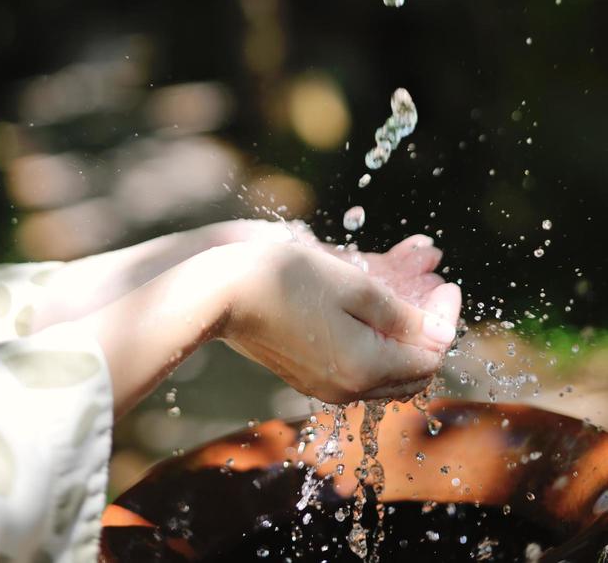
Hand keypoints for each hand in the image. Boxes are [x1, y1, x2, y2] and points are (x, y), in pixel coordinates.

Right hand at [222, 240, 460, 403]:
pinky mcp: (307, 375)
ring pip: (386, 372)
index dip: (445, 318)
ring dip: (404, 336)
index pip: (430, 355)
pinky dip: (376, 342)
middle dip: (428, 331)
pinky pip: (359, 368)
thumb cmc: (289, 279)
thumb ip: (403, 316)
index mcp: (365, 369)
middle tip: (430, 291)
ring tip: (405, 295)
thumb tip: (441, 335)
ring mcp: (325, 386)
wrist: (223, 293)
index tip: (446, 283)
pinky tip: (370, 310)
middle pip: (411, 371)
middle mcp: (348, 389)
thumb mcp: (355, 288)